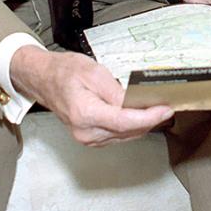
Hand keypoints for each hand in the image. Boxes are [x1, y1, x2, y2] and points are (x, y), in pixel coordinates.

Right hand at [10, 46, 172, 145]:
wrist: (44, 79)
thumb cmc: (64, 72)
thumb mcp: (94, 72)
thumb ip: (116, 91)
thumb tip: (136, 102)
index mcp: (85, 113)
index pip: (124, 121)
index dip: (148, 117)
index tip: (165, 109)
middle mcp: (86, 131)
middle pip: (127, 131)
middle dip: (150, 119)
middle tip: (166, 104)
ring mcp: (87, 138)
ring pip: (125, 135)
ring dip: (142, 123)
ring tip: (156, 108)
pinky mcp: (90, 138)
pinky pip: (118, 135)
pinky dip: (131, 126)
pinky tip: (139, 114)